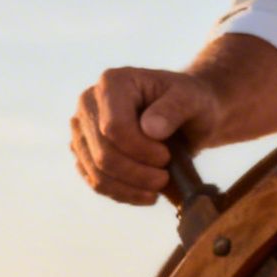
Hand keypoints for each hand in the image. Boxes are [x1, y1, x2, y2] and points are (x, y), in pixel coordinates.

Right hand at [71, 68, 220, 205]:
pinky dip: (123, 194)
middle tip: (165, 177)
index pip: (114, 128)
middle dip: (137, 173)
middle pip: (103, 155)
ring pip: (97, 173)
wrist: (187, 116)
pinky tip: (146, 194)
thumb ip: (174, 109)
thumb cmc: (191, 103)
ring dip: (131, 188)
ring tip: (158, 187)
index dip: (141, 151)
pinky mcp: (86, 154)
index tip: (166, 157)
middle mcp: (89, 103)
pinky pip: (97, 183)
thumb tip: (150, 129)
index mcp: (112, 82)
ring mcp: (83, 130)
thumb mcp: (193, 100)